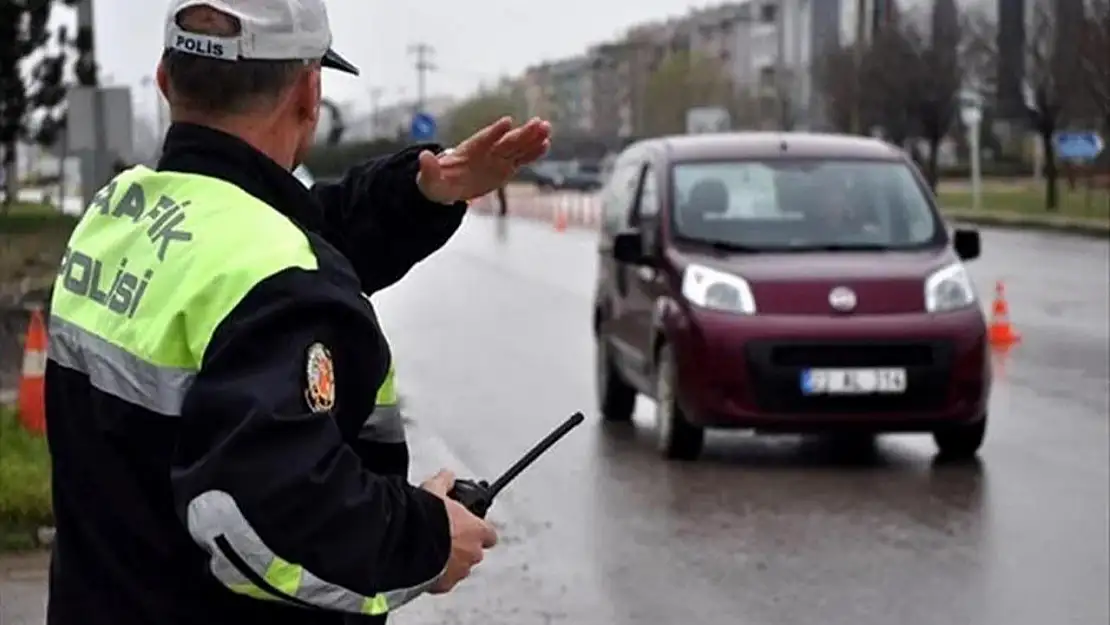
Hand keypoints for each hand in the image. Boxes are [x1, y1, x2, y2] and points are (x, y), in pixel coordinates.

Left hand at [416, 117, 551, 203]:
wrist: (447, 185)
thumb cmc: (437, 181)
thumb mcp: (429, 179)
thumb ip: (429, 169)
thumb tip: (423, 157)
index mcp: (469, 152)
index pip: (483, 140)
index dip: (494, 132)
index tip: (507, 122)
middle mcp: (486, 152)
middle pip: (506, 141)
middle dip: (522, 133)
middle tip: (539, 123)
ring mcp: (497, 158)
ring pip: (517, 147)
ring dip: (532, 138)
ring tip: (547, 128)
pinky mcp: (505, 167)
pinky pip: (521, 159)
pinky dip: (533, 153)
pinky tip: (546, 144)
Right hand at [420, 469, 497, 593]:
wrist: (407, 541)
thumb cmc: (426, 517)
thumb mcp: (435, 490)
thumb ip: (444, 482)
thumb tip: (447, 475)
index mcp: (477, 531)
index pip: (490, 534)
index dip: (480, 530)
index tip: (470, 526)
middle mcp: (472, 553)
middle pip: (475, 552)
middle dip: (463, 546)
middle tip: (446, 537)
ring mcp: (459, 571)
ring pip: (460, 568)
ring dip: (450, 562)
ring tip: (432, 551)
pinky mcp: (443, 585)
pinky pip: (443, 582)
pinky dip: (436, 576)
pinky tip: (424, 566)